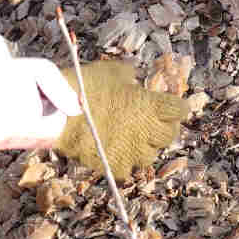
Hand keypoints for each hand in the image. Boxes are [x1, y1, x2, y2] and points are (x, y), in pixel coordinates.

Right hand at [53, 59, 189, 173]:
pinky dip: (124, 160)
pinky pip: (129, 167)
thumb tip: (135, 79)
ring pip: (151, 154)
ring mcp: (134, 151)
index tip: (170, 106)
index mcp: (153, 106)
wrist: (59, 113)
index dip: (175, 107)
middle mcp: (149, 131)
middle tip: (151, 122)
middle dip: (163, 127)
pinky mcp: (117, 165)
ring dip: (145, 146)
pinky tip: (115, 150)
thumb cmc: (87, 87)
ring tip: (133, 138)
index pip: (180, 110)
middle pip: (170, 134)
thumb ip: (132, 78)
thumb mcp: (114, 72)